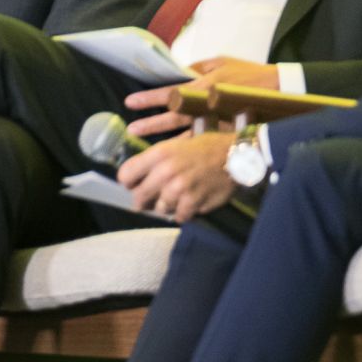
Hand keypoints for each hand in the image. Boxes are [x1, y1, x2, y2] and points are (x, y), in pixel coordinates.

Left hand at [115, 130, 237, 221]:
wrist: (236, 155)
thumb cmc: (204, 147)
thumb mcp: (175, 145)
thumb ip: (153, 160)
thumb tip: (132, 179)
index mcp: (159, 153)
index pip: (125, 175)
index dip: (128, 182)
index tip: (133, 185)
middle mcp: (166, 171)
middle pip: (139, 197)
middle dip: (144, 199)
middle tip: (151, 199)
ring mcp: (180, 189)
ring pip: (159, 209)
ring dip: (165, 206)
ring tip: (175, 198)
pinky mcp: (194, 202)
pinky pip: (178, 216)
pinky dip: (182, 213)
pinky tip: (189, 203)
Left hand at [121, 57, 280, 137]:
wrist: (281, 91)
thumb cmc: (249, 73)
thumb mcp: (222, 62)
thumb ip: (197, 67)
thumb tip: (176, 70)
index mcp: (205, 84)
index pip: (171, 92)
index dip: (150, 98)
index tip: (130, 102)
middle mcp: (208, 104)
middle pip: (175, 117)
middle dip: (152, 124)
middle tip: (132, 129)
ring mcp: (218, 121)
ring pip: (187, 134)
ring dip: (166, 141)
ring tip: (147, 148)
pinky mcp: (227, 133)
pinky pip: (204, 144)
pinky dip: (189, 151)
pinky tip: (174, 157)